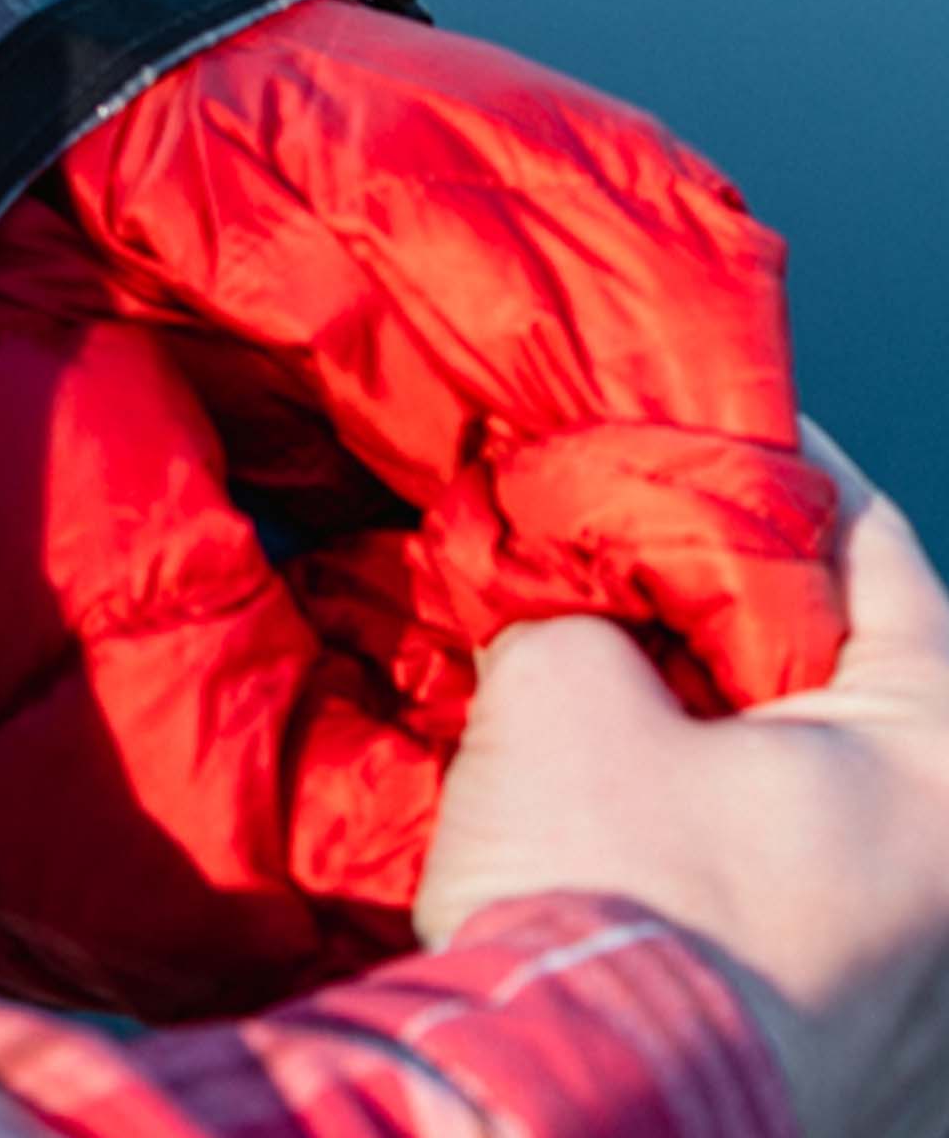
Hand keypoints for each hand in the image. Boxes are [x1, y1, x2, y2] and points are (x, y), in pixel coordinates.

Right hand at [417, 425, 948, 1137]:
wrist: (573, 1124)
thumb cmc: (611, 903)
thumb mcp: (564, 690)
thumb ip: (584, 606)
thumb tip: (571, 588)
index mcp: (936, 763)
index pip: (878, 551)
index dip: (778, 462)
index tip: (705, 408)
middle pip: (851, 671)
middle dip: (730, 597)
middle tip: (626, 531)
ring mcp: (915, 973)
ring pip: (816, 782)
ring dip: (716, 719)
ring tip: (605, 663)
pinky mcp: (852, 1040)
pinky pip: (790, 878)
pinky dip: (712, 818)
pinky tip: (615, 795)